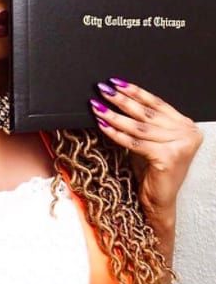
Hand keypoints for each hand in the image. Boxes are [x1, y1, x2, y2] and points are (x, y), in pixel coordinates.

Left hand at [89, 77, 202, 215]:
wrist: (159, 201)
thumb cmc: (153, 170)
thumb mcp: (150, 139)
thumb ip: (143, 121)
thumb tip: (117, 97)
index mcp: (185, 125)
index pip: (156, 102)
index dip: (135, 91)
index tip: (115, 82)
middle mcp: (187, 133)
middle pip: (146, 112)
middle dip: (121, 99)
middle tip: (102, 89)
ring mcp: (180, 145)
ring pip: (138, 127)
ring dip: (114, 115)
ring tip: (97, 106)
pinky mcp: (168, 157)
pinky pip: (135, 142)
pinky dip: (116, 133)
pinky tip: (102, 125)